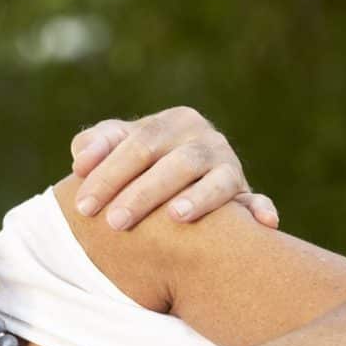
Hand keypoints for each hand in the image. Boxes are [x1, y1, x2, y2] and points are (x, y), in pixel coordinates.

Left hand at [70, 106, 278, 231]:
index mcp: (171, 122)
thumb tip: (82, 161)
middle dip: (142, 193)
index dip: (109, 173)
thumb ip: (94, 145)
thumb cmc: (131, 165)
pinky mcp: (245, 192)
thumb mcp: (112, 148)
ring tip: (175, 216)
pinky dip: (259, 208)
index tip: (83, 205)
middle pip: (175, 162)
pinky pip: (255, 199)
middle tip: (114, 223)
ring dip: (199, 197)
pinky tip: (263, 221)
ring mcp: (229, 164)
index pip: (138, 143)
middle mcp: (205, 138)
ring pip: (216, 179)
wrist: (171, 182)